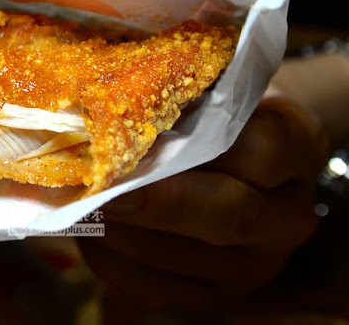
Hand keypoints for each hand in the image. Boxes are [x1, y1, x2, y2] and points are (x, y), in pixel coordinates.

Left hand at [77, 92, 328, 314]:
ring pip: (185, 255)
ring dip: (123, 232)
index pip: (260, 148)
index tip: (139, 134)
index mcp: (298, 148)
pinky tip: (88, 233)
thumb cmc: (213, 109)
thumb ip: (183, 95)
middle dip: (156, 201)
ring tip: (82, 203)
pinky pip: (159, 289)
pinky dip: (114, 262)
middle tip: (102, 186)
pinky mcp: (215, 295)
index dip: (198, 144)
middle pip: (228, 214)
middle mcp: (288, 215)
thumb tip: (114, 107)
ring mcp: (256, 263)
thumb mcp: (214, 87)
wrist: (238, 156)